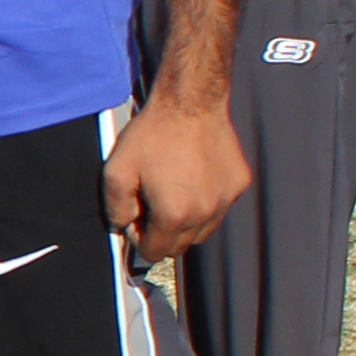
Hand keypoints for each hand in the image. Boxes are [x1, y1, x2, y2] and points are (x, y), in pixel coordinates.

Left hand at [104, 90, 251, 259]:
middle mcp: (205, 213)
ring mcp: (226, 200)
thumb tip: (123, 227)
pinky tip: (193, 179)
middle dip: (162, 233)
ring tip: (173, 192)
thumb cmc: (154, 134)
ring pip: (202, 231)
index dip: (140, 240)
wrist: (190, 102)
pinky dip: (206, 203)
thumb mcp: (116, 171)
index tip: (137, 220)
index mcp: (174, 214)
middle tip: (151, 205)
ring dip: (186, 222)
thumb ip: (116, 208)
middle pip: (180, 246)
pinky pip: (220, 208)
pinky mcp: (239, 184)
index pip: (156, 253)